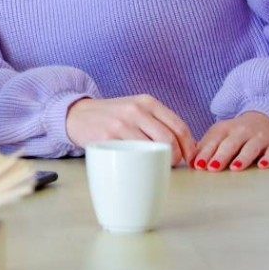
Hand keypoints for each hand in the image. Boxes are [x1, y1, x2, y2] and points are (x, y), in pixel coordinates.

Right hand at [65, 95, 195, 166]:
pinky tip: (139, 166)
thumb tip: (186, 147)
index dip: (190, 147)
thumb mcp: (136, 110)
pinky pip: (133, 154)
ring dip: (160, 162)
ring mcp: (122, 122)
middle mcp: (137, 110)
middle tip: (173, 165)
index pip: (179, 126)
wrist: (77, 114)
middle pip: (169, 139)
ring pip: (153, 147)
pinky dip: (141, 164)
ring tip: (157, 167)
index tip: (191, 159)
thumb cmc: (112, 117)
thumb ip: (156, 122)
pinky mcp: (108, 135)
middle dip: (177, 157)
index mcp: (148, 102)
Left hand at [192, 111, 268, 171]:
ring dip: (242, 158)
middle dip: (221, 156)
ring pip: (251, 148)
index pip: (214, 141)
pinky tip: (263, 165)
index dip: (205, 153)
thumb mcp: (219, 135)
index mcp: (225, 129)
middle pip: (231, 144)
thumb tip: (189, 162)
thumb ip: (205, 147)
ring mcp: (260, 137)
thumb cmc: (237, 134)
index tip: (198, 165)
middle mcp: (243, 131)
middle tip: (212, 167)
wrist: (266, 119)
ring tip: (234, 168)